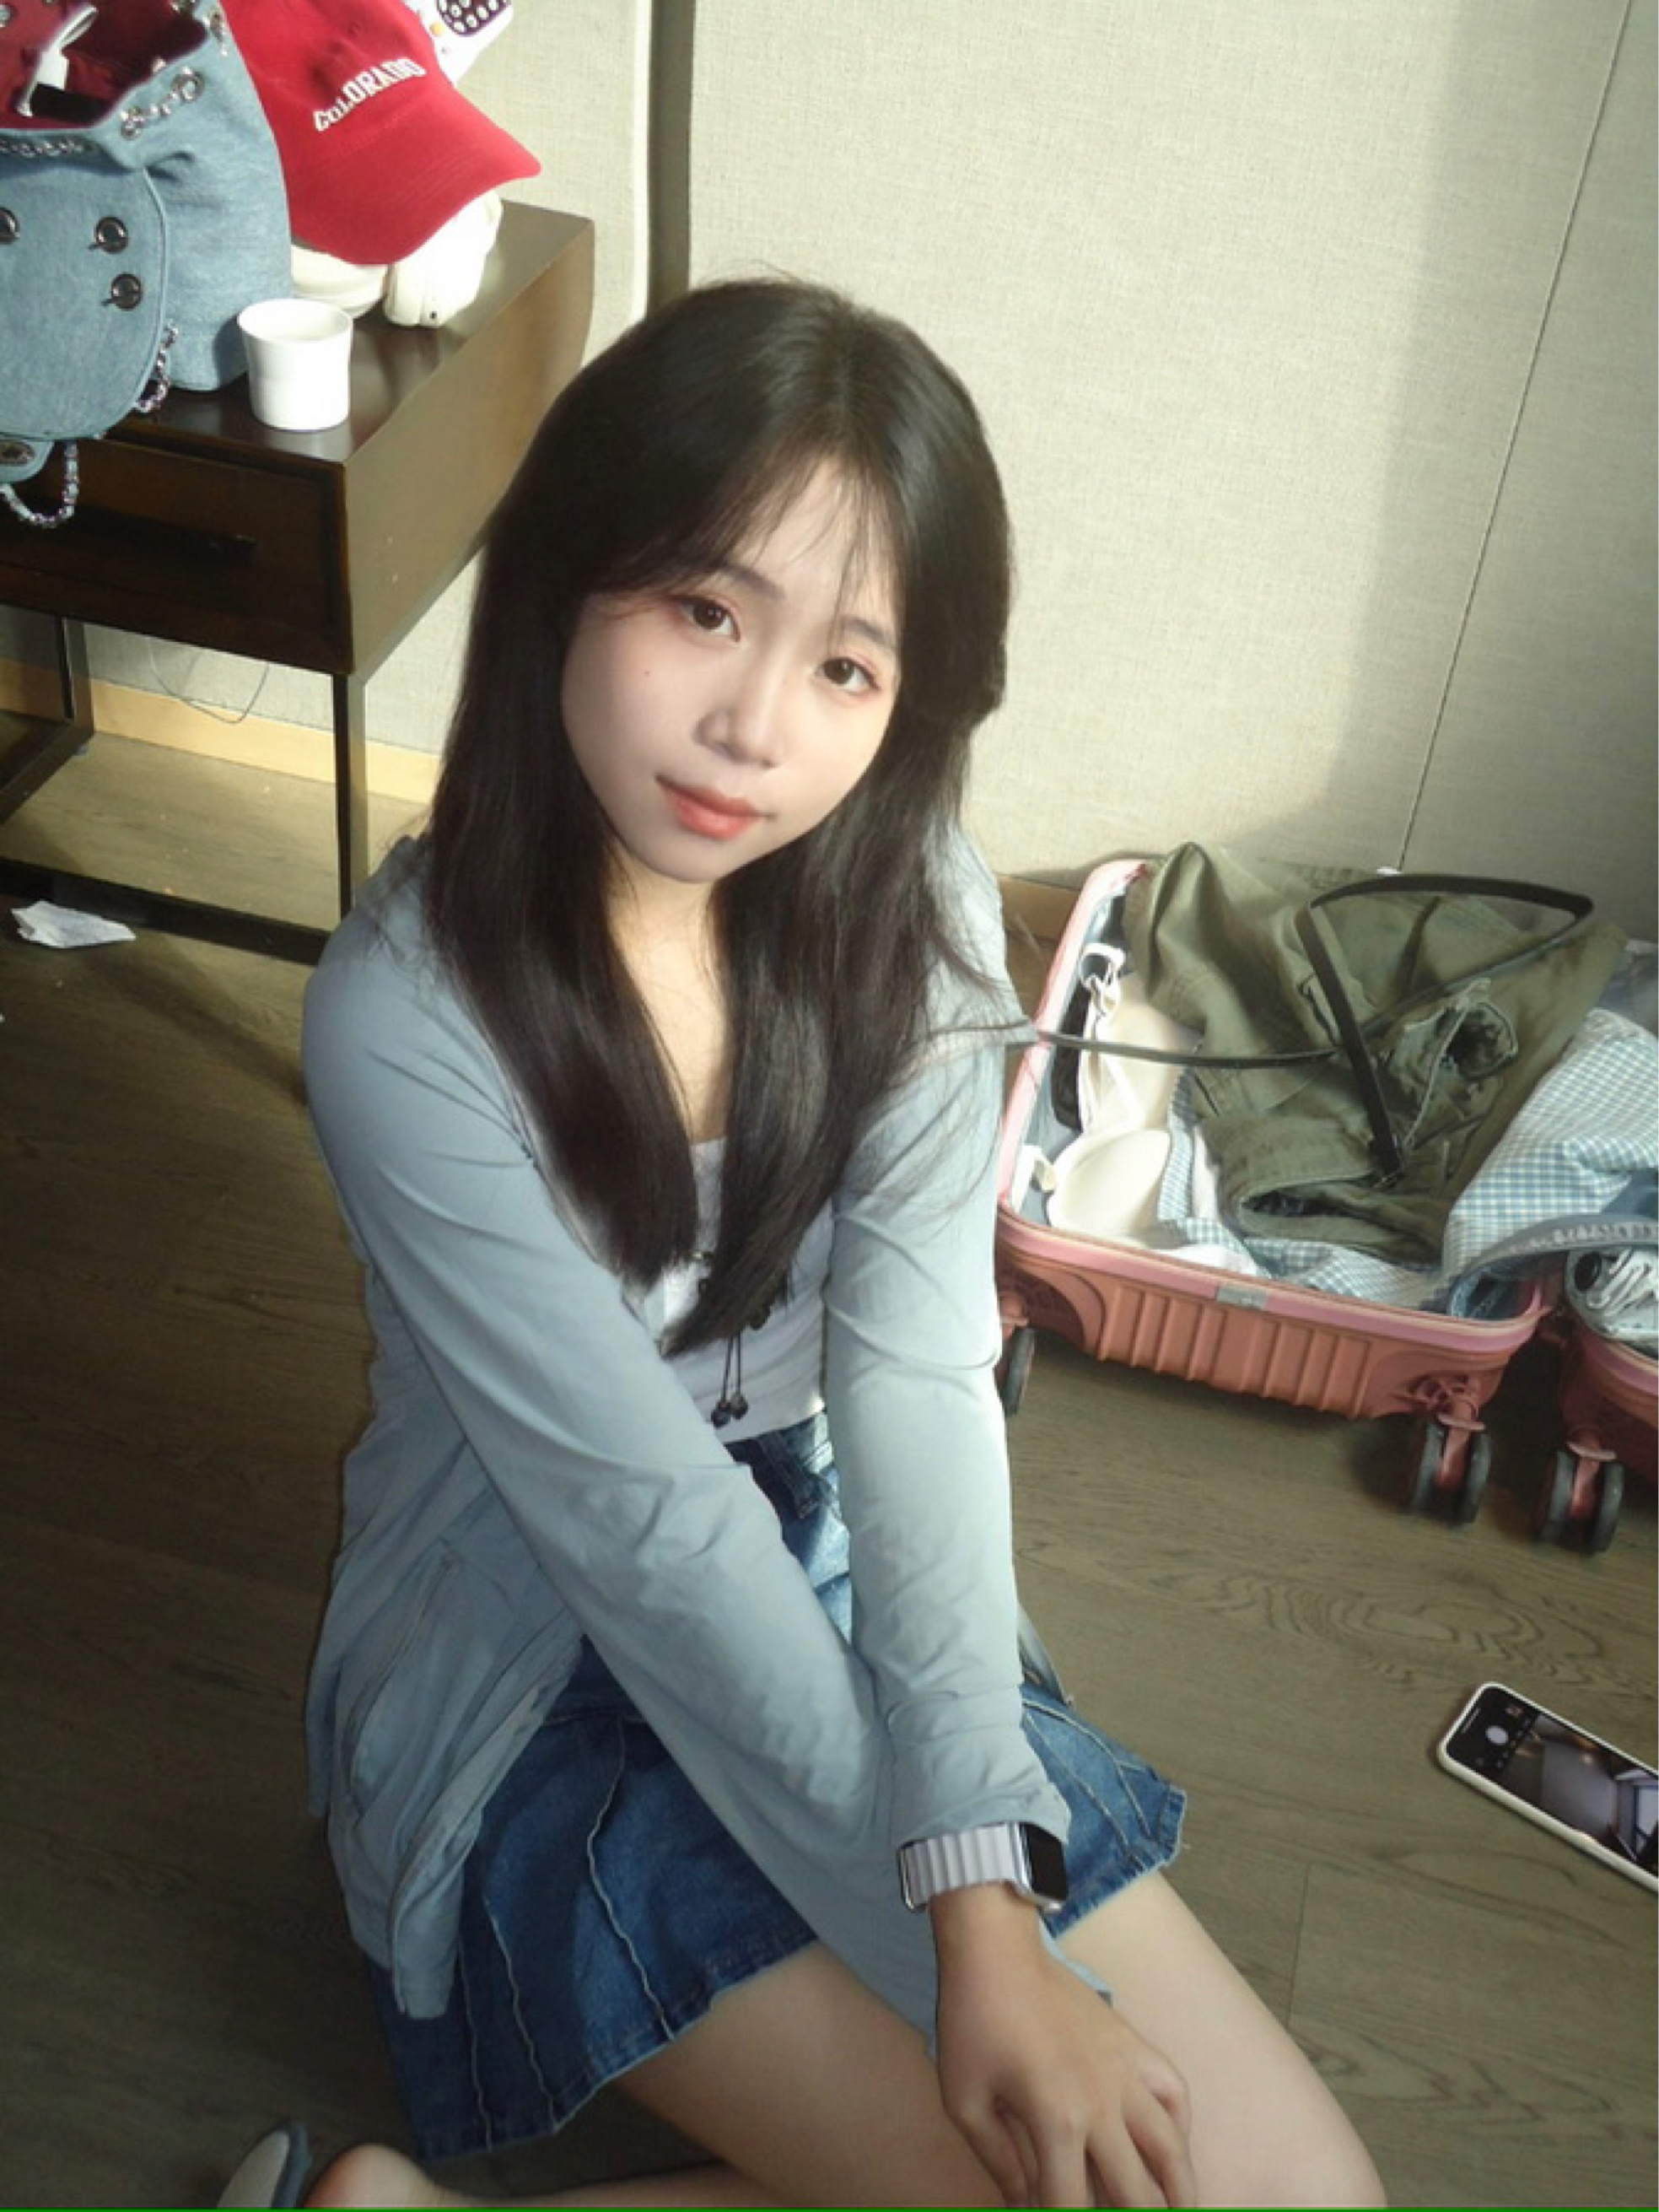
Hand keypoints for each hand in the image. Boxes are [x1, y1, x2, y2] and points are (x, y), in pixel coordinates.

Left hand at [930, 1884, 1193, 2208]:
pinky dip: (1181, 2126)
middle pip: (1136, 2192)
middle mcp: (1103, 2105)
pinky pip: (1175, 2092)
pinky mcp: (1134, 2044)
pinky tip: (1174, 2145)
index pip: (1071, 2205)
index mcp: (1057, 2122)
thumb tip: (1023, 2205)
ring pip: (1173, 2148)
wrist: (997, 1951)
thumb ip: (999, 2162)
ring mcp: (1126, 2073)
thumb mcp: (965, 2100)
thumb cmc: (973, 2023)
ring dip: (1180, 2191)